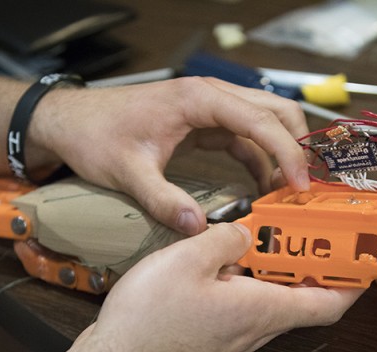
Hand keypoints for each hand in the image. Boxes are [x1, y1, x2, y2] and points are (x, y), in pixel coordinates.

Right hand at [0, 222, 362, 351]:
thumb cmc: (150, 318)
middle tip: (316, 229)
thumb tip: (249, 233)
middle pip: (305, 300)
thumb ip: (227, 238)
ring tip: (277, 235)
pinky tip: (234, 257)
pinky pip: (249, 305)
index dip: (353, 283)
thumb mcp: (189, 259)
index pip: (329, 304)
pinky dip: (255, 280)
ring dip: (283, 271)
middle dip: (317, 265)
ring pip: (276, 301)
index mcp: (262, 310)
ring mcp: (237, 337)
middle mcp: (257, 329)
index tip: (364, 258)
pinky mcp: (217, 336)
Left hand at [30, 77, 310, 235]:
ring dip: (281, 155)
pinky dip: (260, 161)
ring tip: (287, 194)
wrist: (72, 121)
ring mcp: (210, 109)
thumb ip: (163, 200)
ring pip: (265, 123)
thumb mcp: (127, 172)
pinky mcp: (205, 123)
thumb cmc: (96, 135)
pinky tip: (263, 188)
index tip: (299, 184)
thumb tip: (197, 229)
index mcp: (198, 100)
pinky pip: (245, 139)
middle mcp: (211, 97)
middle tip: (303, 187)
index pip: (260, 120)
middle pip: (275, 112)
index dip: (286, 152)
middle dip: (296, 147)